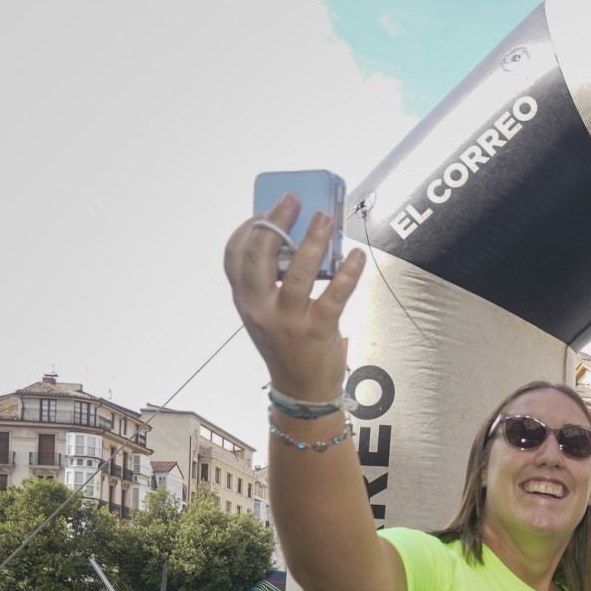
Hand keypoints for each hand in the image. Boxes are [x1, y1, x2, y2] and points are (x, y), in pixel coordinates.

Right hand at [223, 195, 365, 400]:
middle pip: (260, 257)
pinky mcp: (316, 331)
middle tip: (294, 200)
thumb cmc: (287, 344)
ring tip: (326, 218)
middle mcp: (259, 309)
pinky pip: (334, 295)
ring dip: (313, 240)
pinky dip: (348, 272)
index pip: (234, 257)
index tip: (266, 209)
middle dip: (276, 223)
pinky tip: (356, 254)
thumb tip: (294, 238)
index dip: (248, 228)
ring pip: (298, 272)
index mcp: (245, 301)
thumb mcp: (267, 313)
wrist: (302, 390)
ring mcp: (287, 321)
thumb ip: (271, 282)